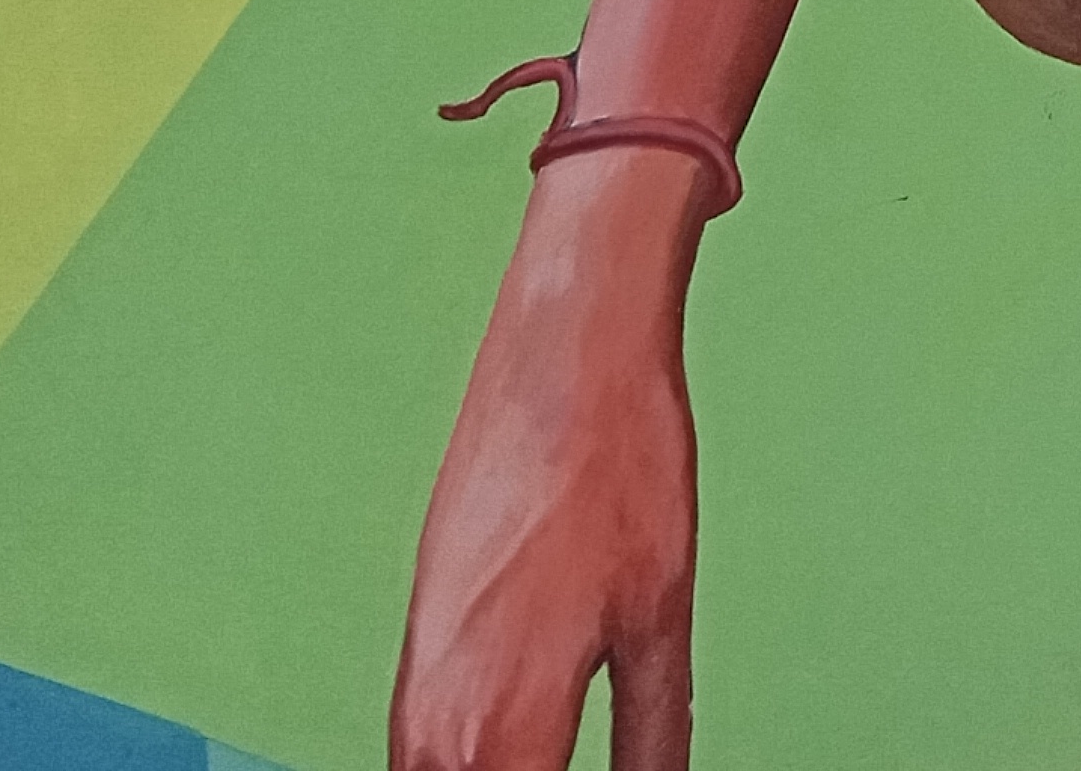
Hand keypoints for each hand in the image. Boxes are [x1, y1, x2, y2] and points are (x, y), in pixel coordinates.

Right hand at [392, 154, 705, 770]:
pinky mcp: (423, 621)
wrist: (565, 351)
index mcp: (501, 719)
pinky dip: (459, 756)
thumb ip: (653, 735)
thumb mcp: (662, 615)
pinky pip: (421, 732)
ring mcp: (419, 661)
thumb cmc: (618, 459)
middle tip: (565, 770)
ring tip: (541, 759)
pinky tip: (505, 748)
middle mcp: (437, 705)